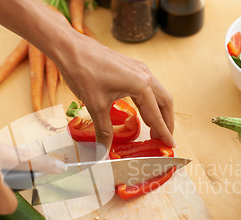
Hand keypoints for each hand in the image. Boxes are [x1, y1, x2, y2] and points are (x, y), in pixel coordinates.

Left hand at [55, 32, 175, 148]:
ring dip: (158, 112)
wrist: (70, 48)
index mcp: (141, 84)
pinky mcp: (130, 67)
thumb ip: (104, 130)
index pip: (157, 114)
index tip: (170, 145)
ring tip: (154, 129)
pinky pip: (146, 88)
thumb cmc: (83, 71)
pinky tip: (141, 112)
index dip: (163, 132)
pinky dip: (148, 102)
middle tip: (163, 140)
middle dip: (166, 122)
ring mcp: (138, 69)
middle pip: (164, 102)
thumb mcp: (95, 106)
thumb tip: (104, 150)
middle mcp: (144, 75)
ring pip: (157, 94)